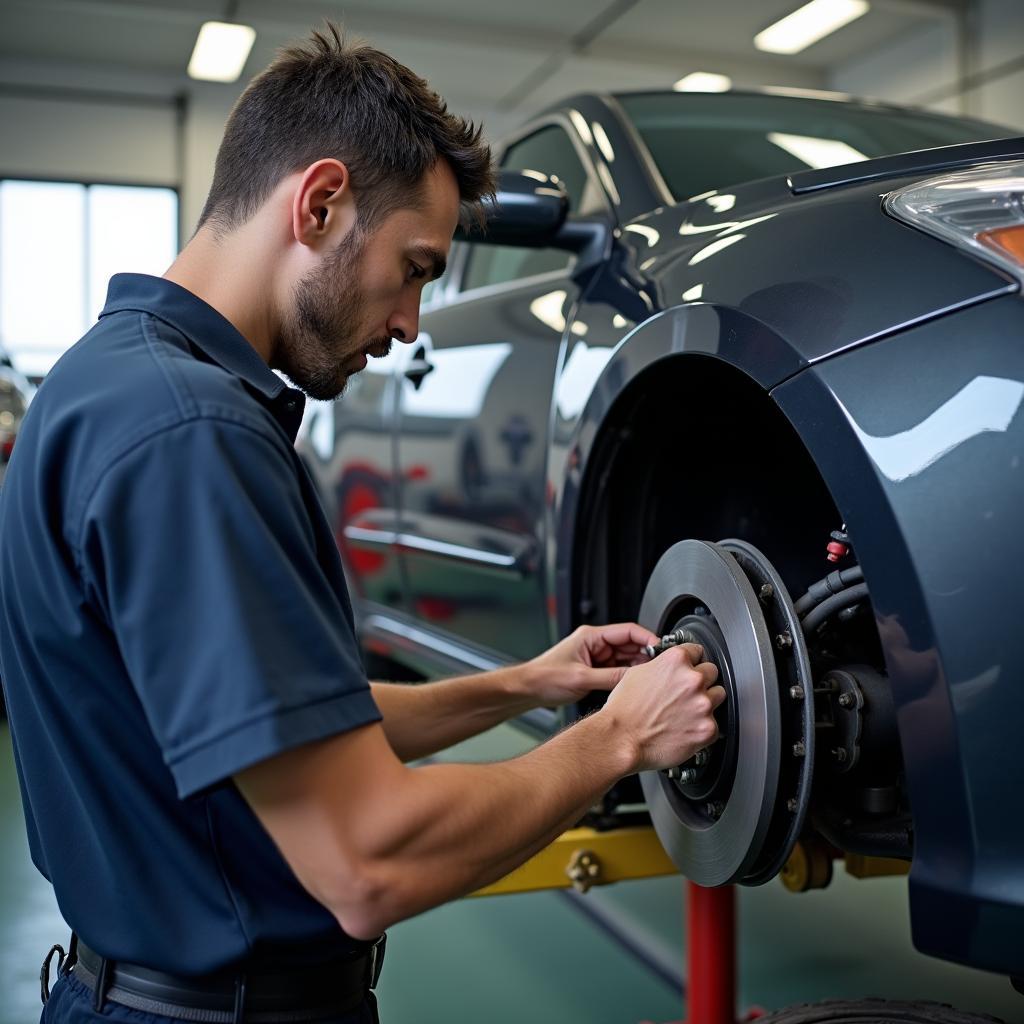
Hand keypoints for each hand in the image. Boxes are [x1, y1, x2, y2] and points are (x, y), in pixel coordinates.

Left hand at [524, 622, 659, 706]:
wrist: (528, 689)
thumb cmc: (544, 677)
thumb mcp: (581, 678)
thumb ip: (610, 677)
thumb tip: (635, 678)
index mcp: (591, 636)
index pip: (628, 631)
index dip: (647, 638)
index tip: (661, 649)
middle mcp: (595, 643)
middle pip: (630, 644)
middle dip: (646, 655)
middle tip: (659, 668)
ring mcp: (596, 656)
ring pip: (626, 659)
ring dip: (638, 667)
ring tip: (650, 678)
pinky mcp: (595, 670)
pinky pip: (618, 670)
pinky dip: (628, 676)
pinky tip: (636, 684)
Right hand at [602, 643, 724, 771]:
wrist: (621, 739)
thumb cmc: (624, 709)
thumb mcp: (637, 673)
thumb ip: (662, 666)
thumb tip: (670, 668)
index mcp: (676, 661)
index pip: (697, 650)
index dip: (691, 660)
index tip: (689, 667)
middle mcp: (693, 679)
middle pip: (712, 671)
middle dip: (701, 680)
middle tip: (685, 693)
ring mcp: (703, 704)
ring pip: (718, 695)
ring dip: (706, 701)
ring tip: (686, 711)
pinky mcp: (707, 728)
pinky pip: (714, 723)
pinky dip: (703, 726)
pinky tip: (685, 728)